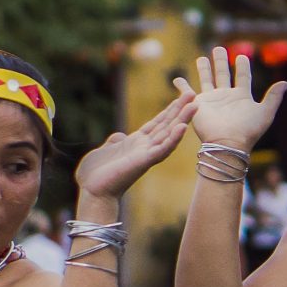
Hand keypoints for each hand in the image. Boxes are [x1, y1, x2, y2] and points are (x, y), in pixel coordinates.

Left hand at [76, 92, 195, 199]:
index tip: (181, 98)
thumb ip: (114, 142)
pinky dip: (173, 139)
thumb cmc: (95, 176)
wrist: (91, 192)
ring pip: (169, 134)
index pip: (157, 123)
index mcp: (136, 143)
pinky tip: (182, 127)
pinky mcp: (144, 162)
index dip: (169, 110)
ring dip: (182, 120)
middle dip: (180, 110)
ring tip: (194, 106)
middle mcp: (145, 147)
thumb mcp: (104, 150)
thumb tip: (118, 136)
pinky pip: (162, 149)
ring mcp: (146, 155)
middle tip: (193, 94)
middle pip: (167, 125)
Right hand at [172, 47, 286, 151]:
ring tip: (202, 57)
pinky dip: (181, 86)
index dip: (243, 66)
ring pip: (206, 79)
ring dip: (204, 69)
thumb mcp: (266, 112)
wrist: (228, 143)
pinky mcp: (198, 104)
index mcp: (242, 97)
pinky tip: (177, 79)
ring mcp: (211, 100)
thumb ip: (274, 96)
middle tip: (218, 48)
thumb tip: (286, 81)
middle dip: (221, 62)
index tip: (242, 56)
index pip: (243, 77)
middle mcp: (226, 97)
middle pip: (223, 74)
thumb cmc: (248, 130)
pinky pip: (187, 92)